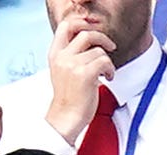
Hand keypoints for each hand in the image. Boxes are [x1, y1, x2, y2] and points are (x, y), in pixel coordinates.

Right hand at [45, 16, 116, 144]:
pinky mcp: (85, 74)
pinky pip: (105, 62)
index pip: (66, 26)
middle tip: (111, 47)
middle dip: (103, 38)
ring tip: (105, 74)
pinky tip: (107, 78)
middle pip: (86, 34)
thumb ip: (71, 54)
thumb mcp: (63, 71)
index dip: (82, 24)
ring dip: (107, 62)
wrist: (66, 117)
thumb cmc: (69, 98)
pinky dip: (110, 70)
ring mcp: (73, 65)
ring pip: (99, 51)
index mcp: (55, 54)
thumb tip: (90, 40)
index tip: (93, 30)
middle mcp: (62, 57)